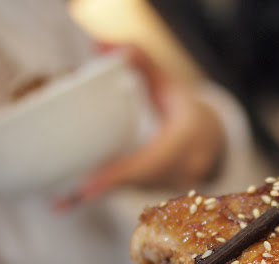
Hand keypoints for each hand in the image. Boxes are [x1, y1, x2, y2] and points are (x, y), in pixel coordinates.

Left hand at [54, 44, 223, 209]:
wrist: (214, 136)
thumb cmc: (186, 107)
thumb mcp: (168, 82)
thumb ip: (141, 63)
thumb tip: (103, 45)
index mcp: (188, 137)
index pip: (153, 160)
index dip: (122, 174)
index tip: (90, 188)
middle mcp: (187, 165)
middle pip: (142, 179)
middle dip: (106, 186)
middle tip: (70, 195)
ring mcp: (178, 182)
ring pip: (138, 188)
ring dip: (104, 191)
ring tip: (65, 200)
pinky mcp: (165, 191)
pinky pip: (135, 193)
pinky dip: (107, 194)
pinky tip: (71, 202)